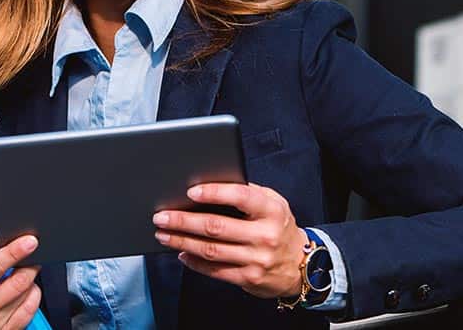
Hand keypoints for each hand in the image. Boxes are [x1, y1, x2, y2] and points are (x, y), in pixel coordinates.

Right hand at [0, 235, 42, 329]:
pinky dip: (31, 297)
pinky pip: (29, 313)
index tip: (30, 241)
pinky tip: (24, 292)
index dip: (14, 252)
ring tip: (19, 276)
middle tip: (31, 256)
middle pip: (16, 285)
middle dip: (29, 266)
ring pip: (26, 297)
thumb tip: (2, 245)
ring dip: (29, 282)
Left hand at [153, 182, 307, 299]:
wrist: (301, 265)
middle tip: (161, 216)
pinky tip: (181, 253)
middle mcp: (265, 235)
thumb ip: (248, 192)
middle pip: (216, 227)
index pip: (240, 196)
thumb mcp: (273, 203)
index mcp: (271, 210)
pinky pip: (215, 271)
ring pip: (211, 250)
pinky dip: (194, 262)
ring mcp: (257, 259)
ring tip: (163, 234)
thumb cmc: (279, 226)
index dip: (214, 193)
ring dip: (182, 241)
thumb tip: (209, 185)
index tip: (190, 191)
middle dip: (183, 221)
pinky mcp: (249, 278)